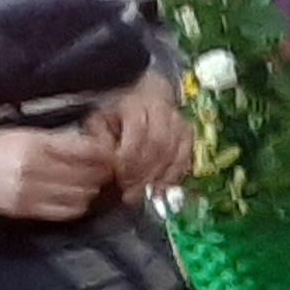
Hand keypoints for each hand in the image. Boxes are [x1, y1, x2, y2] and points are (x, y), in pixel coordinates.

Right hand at [0, 120, 118, 224]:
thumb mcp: (23, 134)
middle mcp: (35, 169)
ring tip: (90, 184)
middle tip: (105, 170)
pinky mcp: (26, 210)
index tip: (110, 154)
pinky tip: (76, 198)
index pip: (85, 151)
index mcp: (34, 144)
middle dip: (102, 173)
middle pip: (88, 175)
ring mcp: (31, 192)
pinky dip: (78, 206)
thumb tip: (91, 147)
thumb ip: (56, 142)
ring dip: (92, 190)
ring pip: (82, 195)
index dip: (104, 154)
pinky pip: (65, 212)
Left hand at [102, 76, 195, 193]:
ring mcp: (180, 123)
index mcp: (136, 105)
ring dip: (158, 178)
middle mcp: (162, 112)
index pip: (138, 134)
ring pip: (173, 154)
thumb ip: (99, 141)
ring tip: (143, 195)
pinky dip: (173, 177)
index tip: (118, 177)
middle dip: (143, 173)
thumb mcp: (100, 119)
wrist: (147, 94)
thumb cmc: (117, 111)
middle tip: (130, 193)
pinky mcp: (189, 136)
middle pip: (158, 146)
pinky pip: (184, 160)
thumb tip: (106, 163)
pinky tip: (160, 190)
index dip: (129, 159)